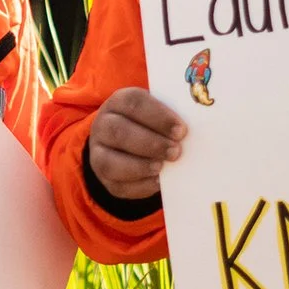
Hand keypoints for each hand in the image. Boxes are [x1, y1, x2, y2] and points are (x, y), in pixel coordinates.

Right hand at [86, 87, 185, 201]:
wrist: (126, 144)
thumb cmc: (150, 124)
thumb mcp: (158, 114)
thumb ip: (171, 120)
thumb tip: (190, 134)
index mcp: (118, 102)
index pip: (134, 103)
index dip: (158, 116)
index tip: (181, 130)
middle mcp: (103, 125)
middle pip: (119, 132)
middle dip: (150, 143)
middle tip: (176, 151)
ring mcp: (98, 153)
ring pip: (110, 162)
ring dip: (140, 166)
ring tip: (162, 167)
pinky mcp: (103, 178)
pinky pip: (117, 185)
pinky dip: (139, 185)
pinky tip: (157, 182)